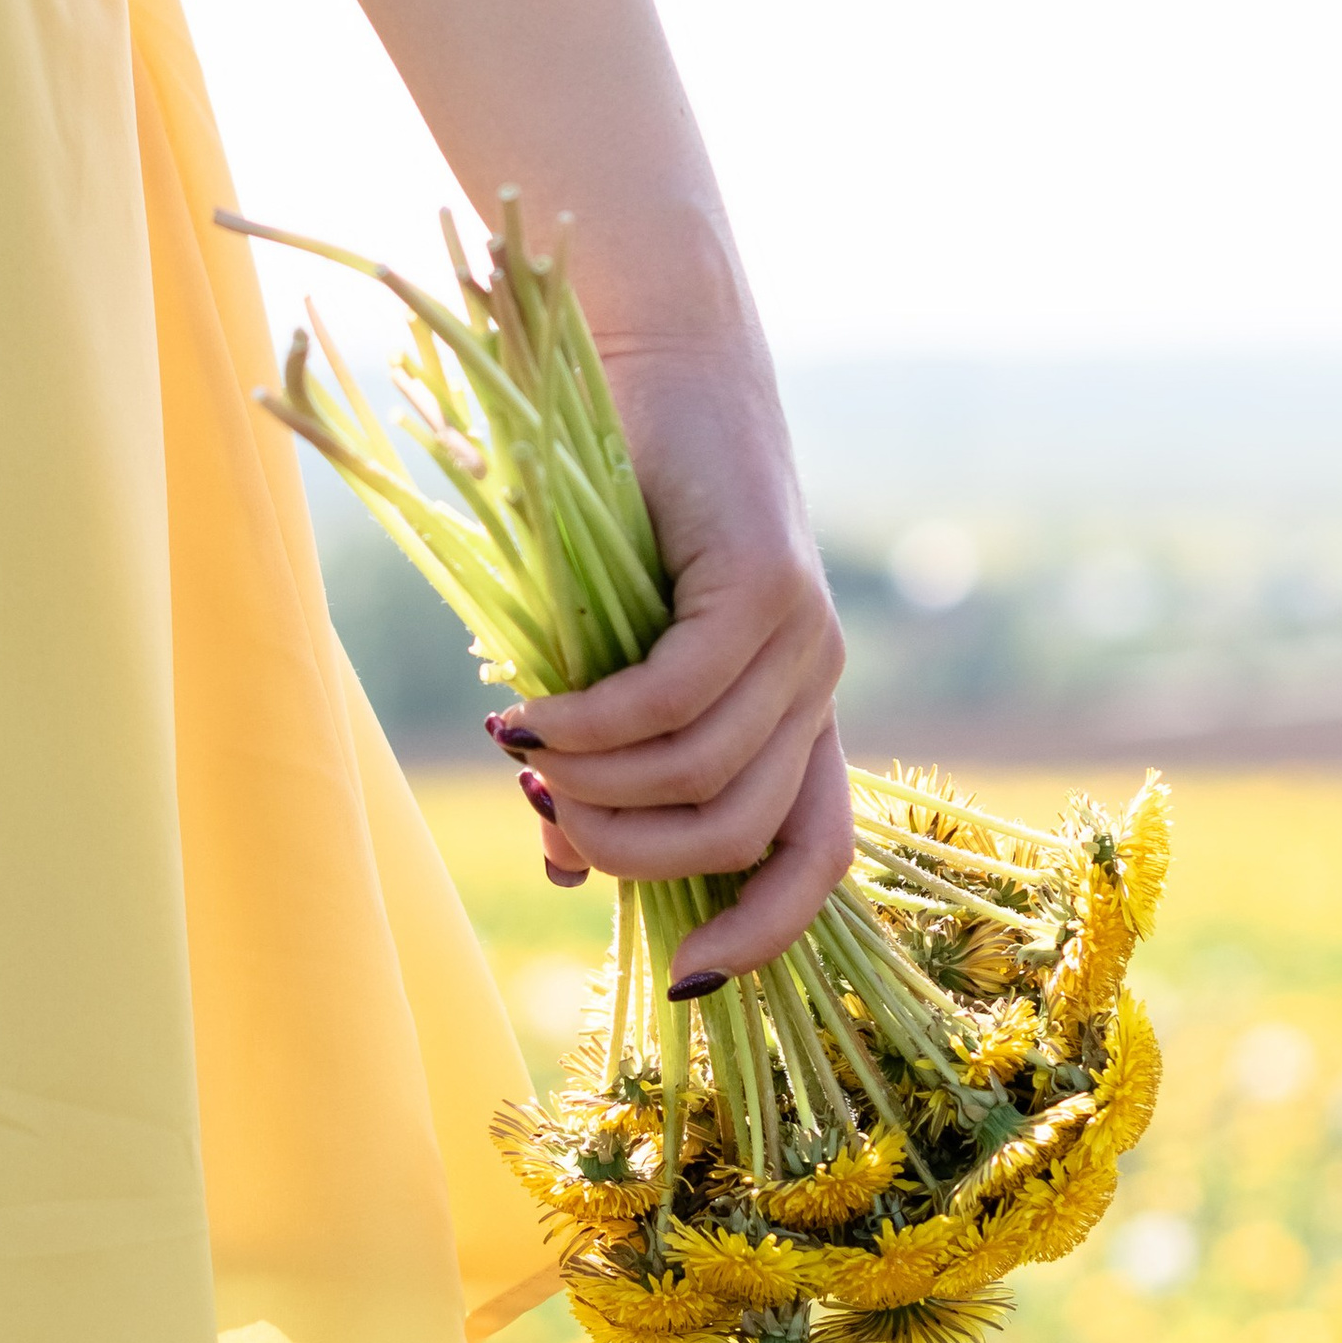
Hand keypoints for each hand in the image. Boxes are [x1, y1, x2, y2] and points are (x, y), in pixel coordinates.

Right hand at [495, 329, 852, 979]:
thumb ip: (606, 763)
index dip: (761, 932)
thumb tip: (571, 867)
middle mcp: (819, 681)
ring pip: (704, 773)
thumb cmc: (614, 512)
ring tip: (522, 756)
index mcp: (794, 712)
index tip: (679, 980)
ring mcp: (804, 634)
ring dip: (599, 789)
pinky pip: (673, 697)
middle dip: (634, 855)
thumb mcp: (604, 662)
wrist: (649, 361)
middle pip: (741, 833)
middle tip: (544, 815)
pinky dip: (592, 723)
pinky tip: (528, 714)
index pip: (814, 856)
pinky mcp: (766, 582)